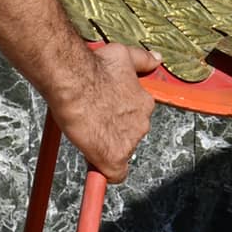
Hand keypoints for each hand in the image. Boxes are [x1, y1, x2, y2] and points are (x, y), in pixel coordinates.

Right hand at [49, 42, 160, 183]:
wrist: (75, 81)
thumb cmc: (95, 68)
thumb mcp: (125, 56)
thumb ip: (143, 60)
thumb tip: (157, 59)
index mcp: (144, 103)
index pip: (136, 117)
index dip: (119, 117)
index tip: (106, 114)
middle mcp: (141, 124)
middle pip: (129, 135)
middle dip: (114, 131)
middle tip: (93, 122)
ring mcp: (129, 142)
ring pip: (121, 151)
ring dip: (107, 145)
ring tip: (87, 132)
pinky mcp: (113, 158)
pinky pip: (115, 174)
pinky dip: (105, 172)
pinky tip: (95, 164)